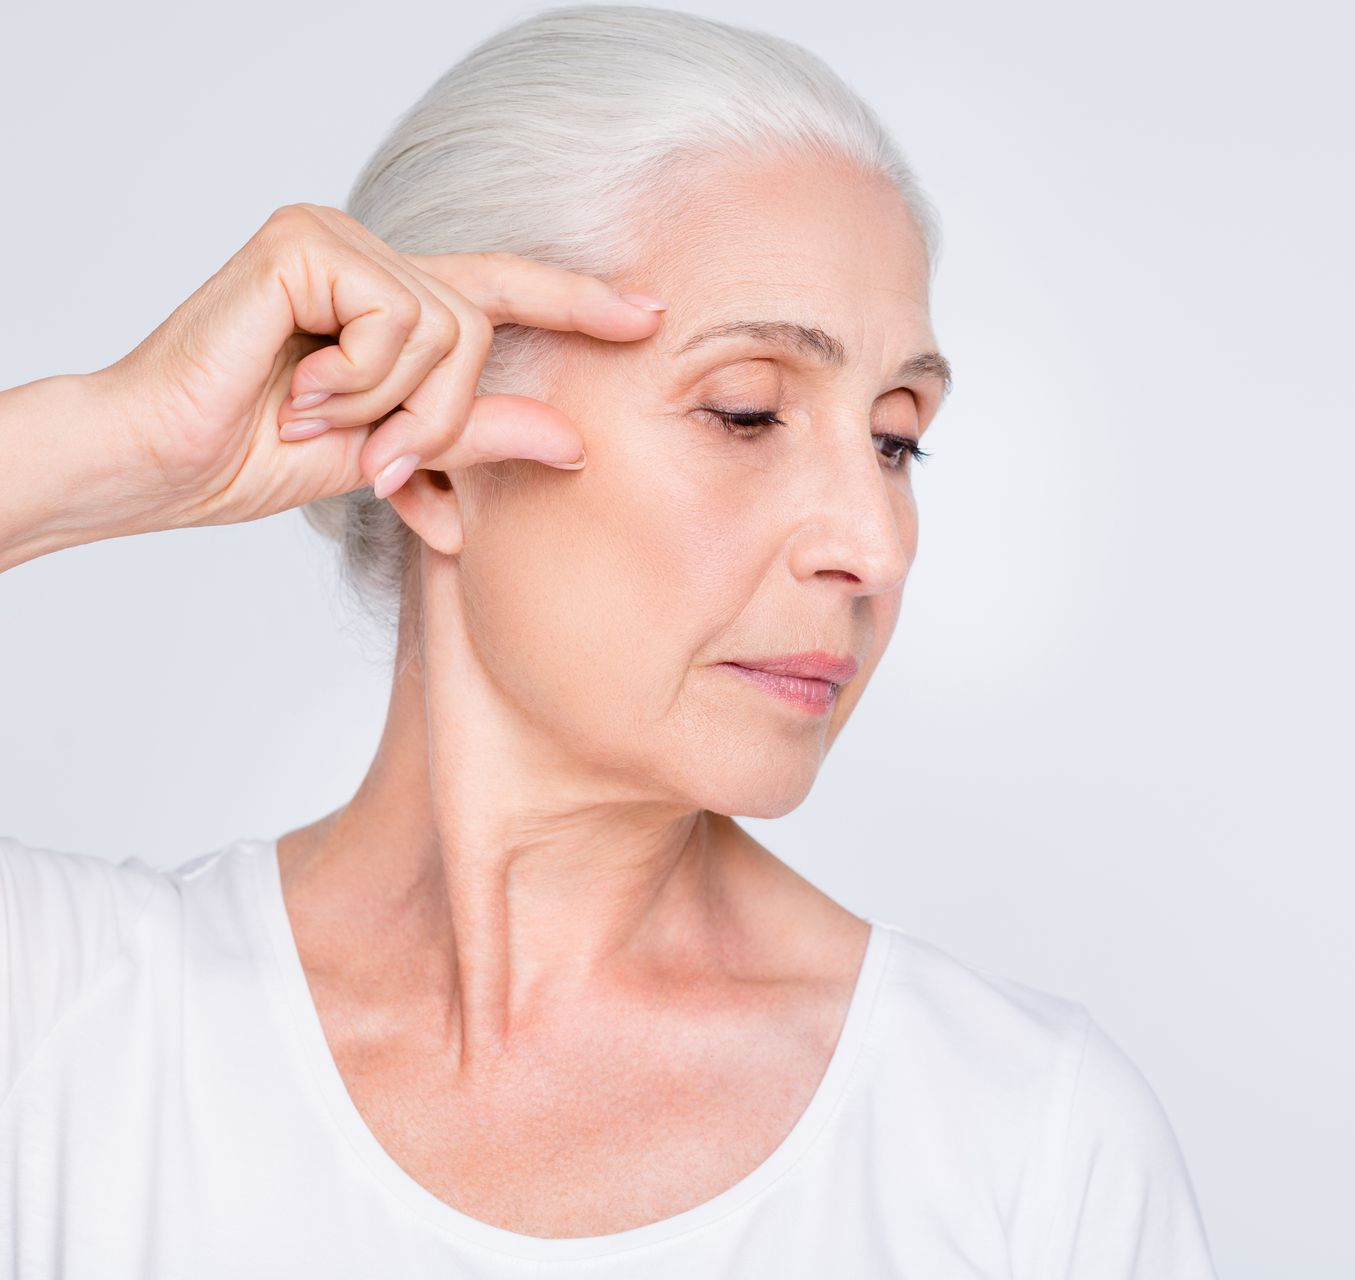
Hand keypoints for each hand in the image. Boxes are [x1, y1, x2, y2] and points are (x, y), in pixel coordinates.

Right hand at [95, 202, 665, 532]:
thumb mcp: (392, 451)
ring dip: (391, 405)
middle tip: (379, 461)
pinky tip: (299, 389)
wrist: (163, 463)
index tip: (647, 314)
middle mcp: (368, 256)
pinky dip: (357, 379)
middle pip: (481, 325)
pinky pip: (394, 319)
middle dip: (442, 415)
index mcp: (389, 301)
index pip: (502, 290)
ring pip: (445, 327)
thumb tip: (575, 440)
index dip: (577, 303)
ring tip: (317, 417)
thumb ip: (477, 435)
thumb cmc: (255, 454)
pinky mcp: (304, 241)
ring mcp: (335, 240)